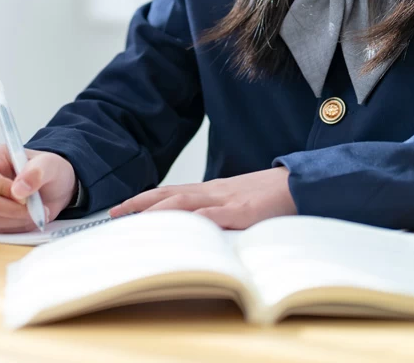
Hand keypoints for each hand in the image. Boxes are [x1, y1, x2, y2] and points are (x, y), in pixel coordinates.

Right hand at [0, 145, 77, 232]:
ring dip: (17, 219)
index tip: (24, 196)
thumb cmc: (49, 170)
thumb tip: (18, 190)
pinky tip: (30, 217)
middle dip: (11, 209)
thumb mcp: (50, 164)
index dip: (0, 189)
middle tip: (35, 208)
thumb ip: (36, 172)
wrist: (55, 187)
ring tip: (37, 212)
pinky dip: (17, 226)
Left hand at [109, 167, 295, 228]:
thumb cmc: (269, 196)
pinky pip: (216, 215)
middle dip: (139, 203)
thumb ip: (216, 214)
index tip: (121, 207)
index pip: (169, 192)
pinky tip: (181, 226)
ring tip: (135, 218)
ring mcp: (226, 200)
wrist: (299, 183)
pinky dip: (196, 220)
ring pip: (184, 202)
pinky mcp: (243, 210)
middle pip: (168, 194)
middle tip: (114, 212)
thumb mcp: (236, 204)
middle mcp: (212, 192)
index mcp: (210, 191)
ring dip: (157, 210)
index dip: (143, 199)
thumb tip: (196, 229)